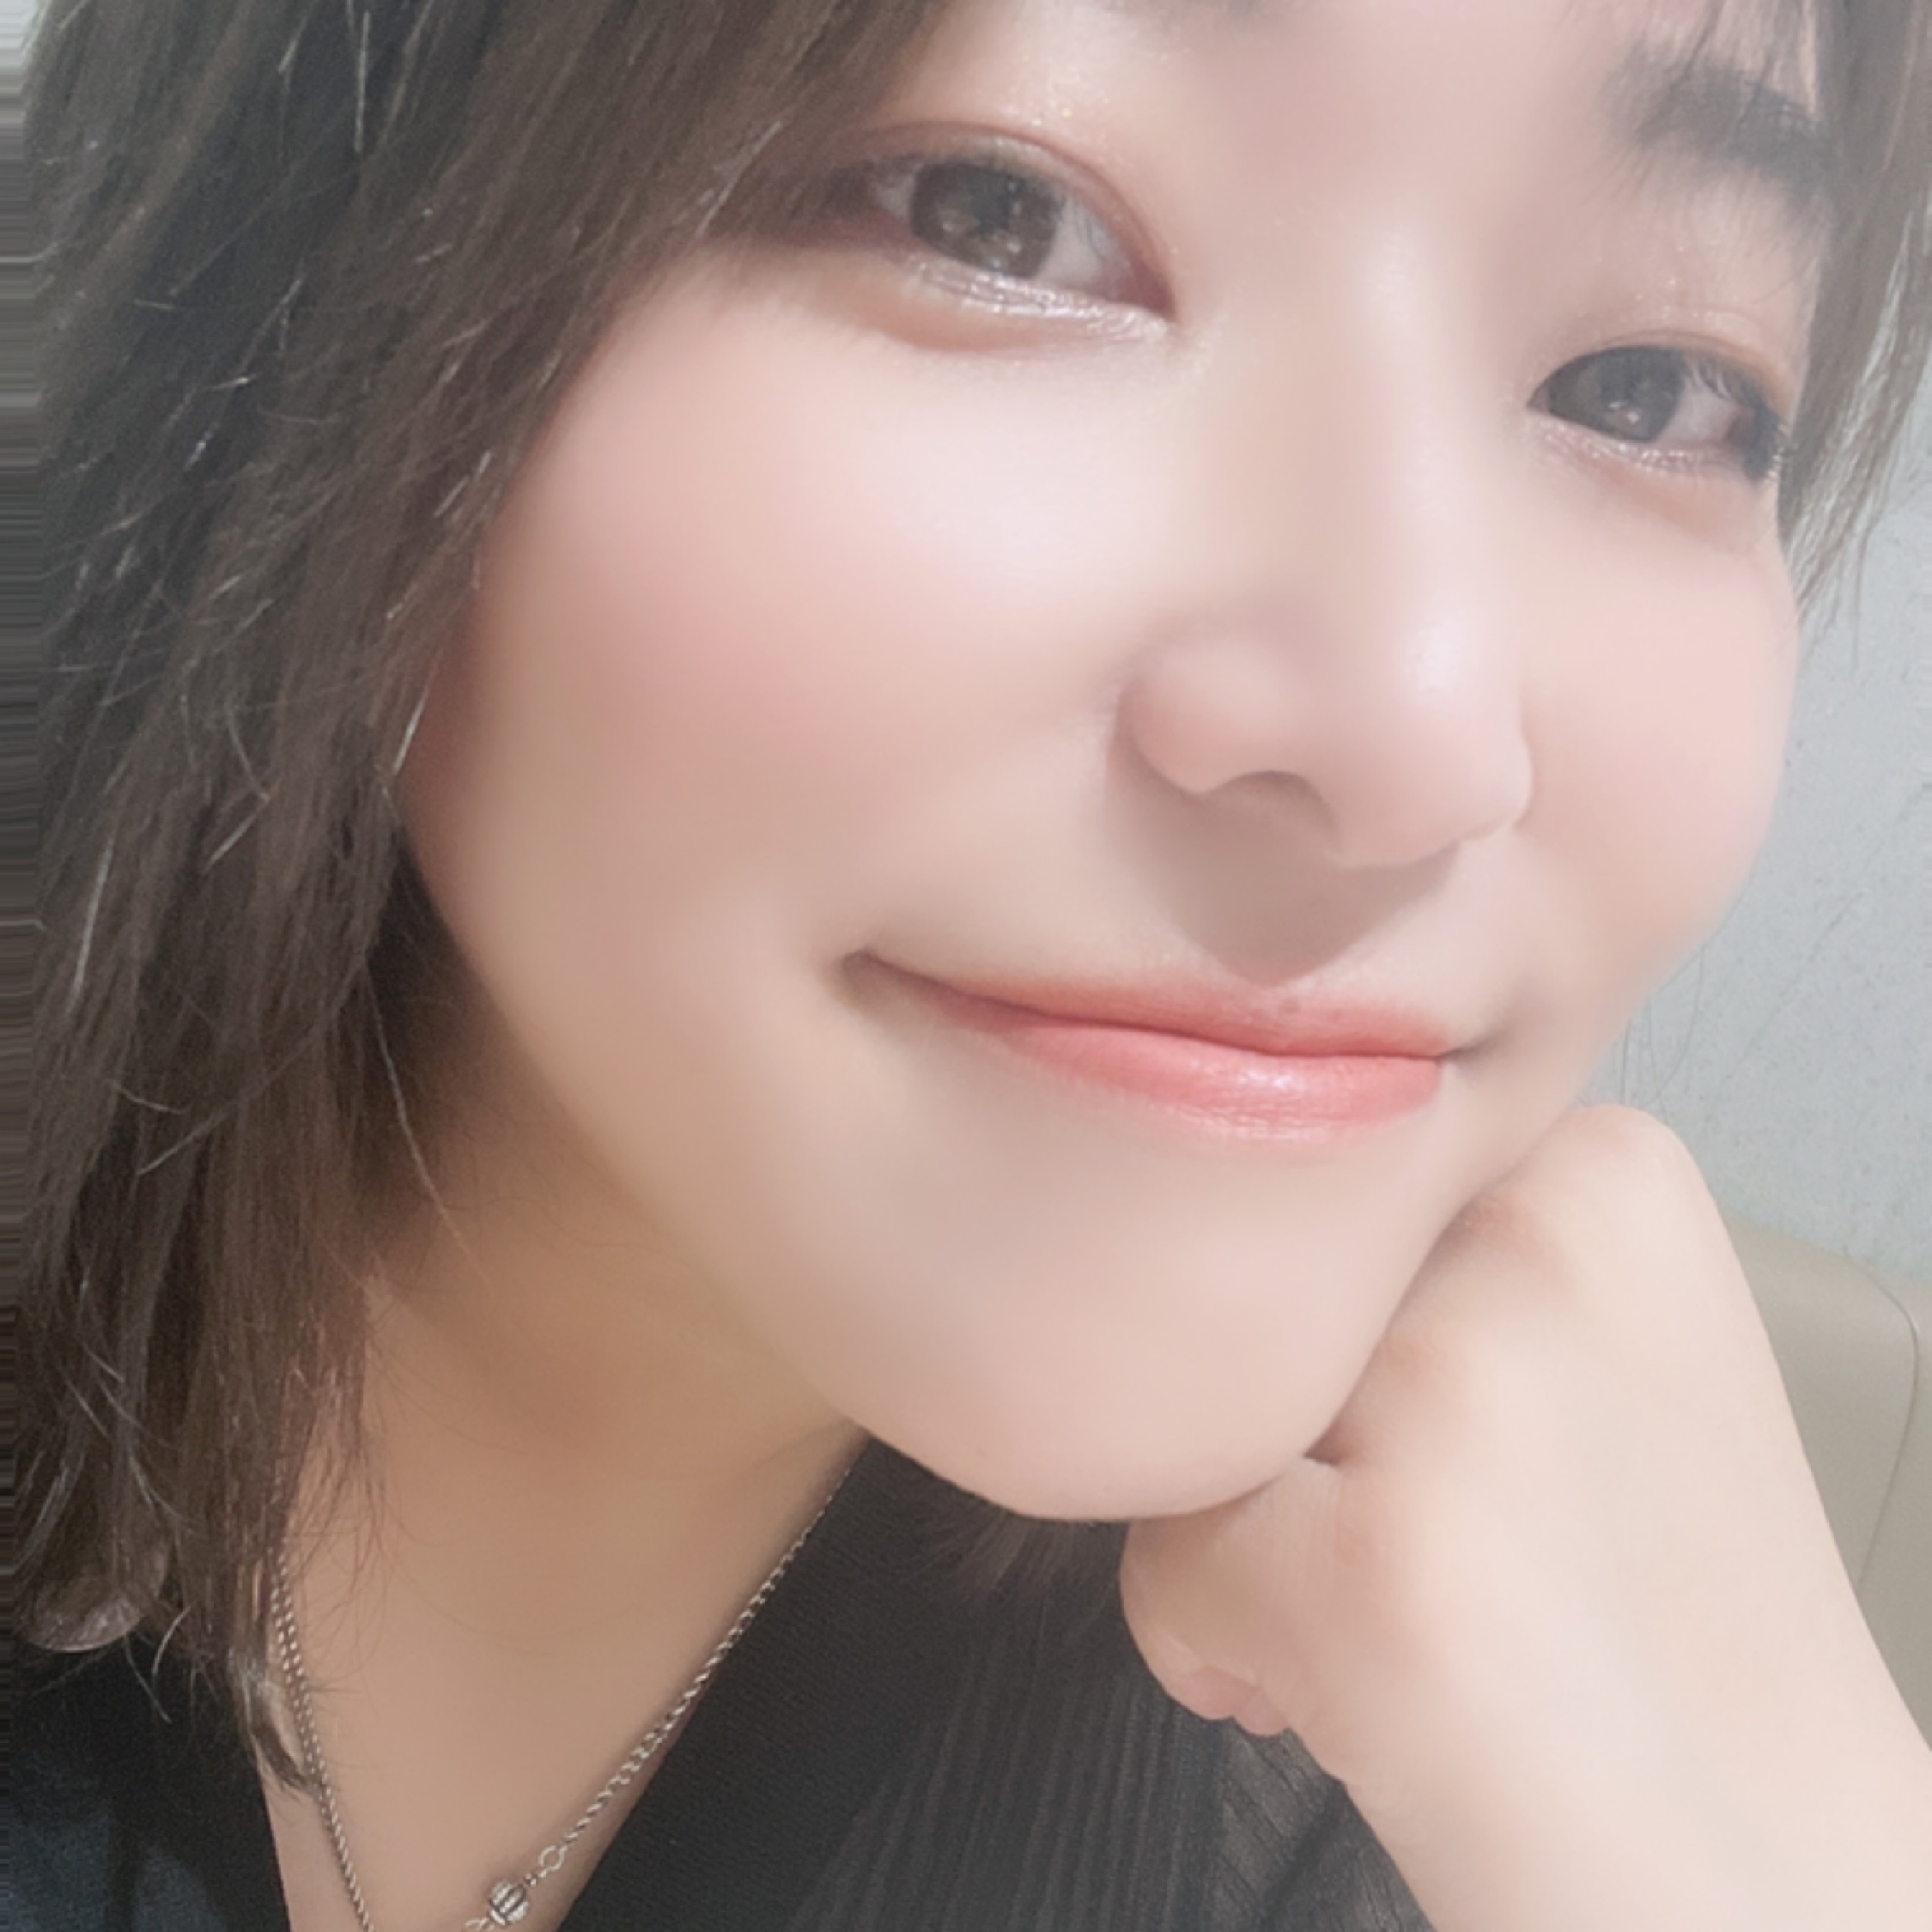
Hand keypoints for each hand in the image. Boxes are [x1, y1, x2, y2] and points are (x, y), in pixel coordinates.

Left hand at [1120, 1106, 1931, 1931]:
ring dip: (1253, 1535)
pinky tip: (1348, 1703)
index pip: (1330, 1201)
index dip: (1354, 1344)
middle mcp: (1531, 1236)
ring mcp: (1452, 1388)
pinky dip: (1213, 1644)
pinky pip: (1166, 1553)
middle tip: (1432, 1552)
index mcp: (1600, 1169)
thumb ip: (1437, 1256)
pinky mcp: (1374, 1559)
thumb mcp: (1605, 1351)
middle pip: (1259, 1299)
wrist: (1777, 1878)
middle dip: (1294, 1435)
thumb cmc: (1670, 1631)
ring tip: (1404, 1627)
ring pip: (1197, 1413)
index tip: (1447, 1450)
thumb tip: (1209, 1239)